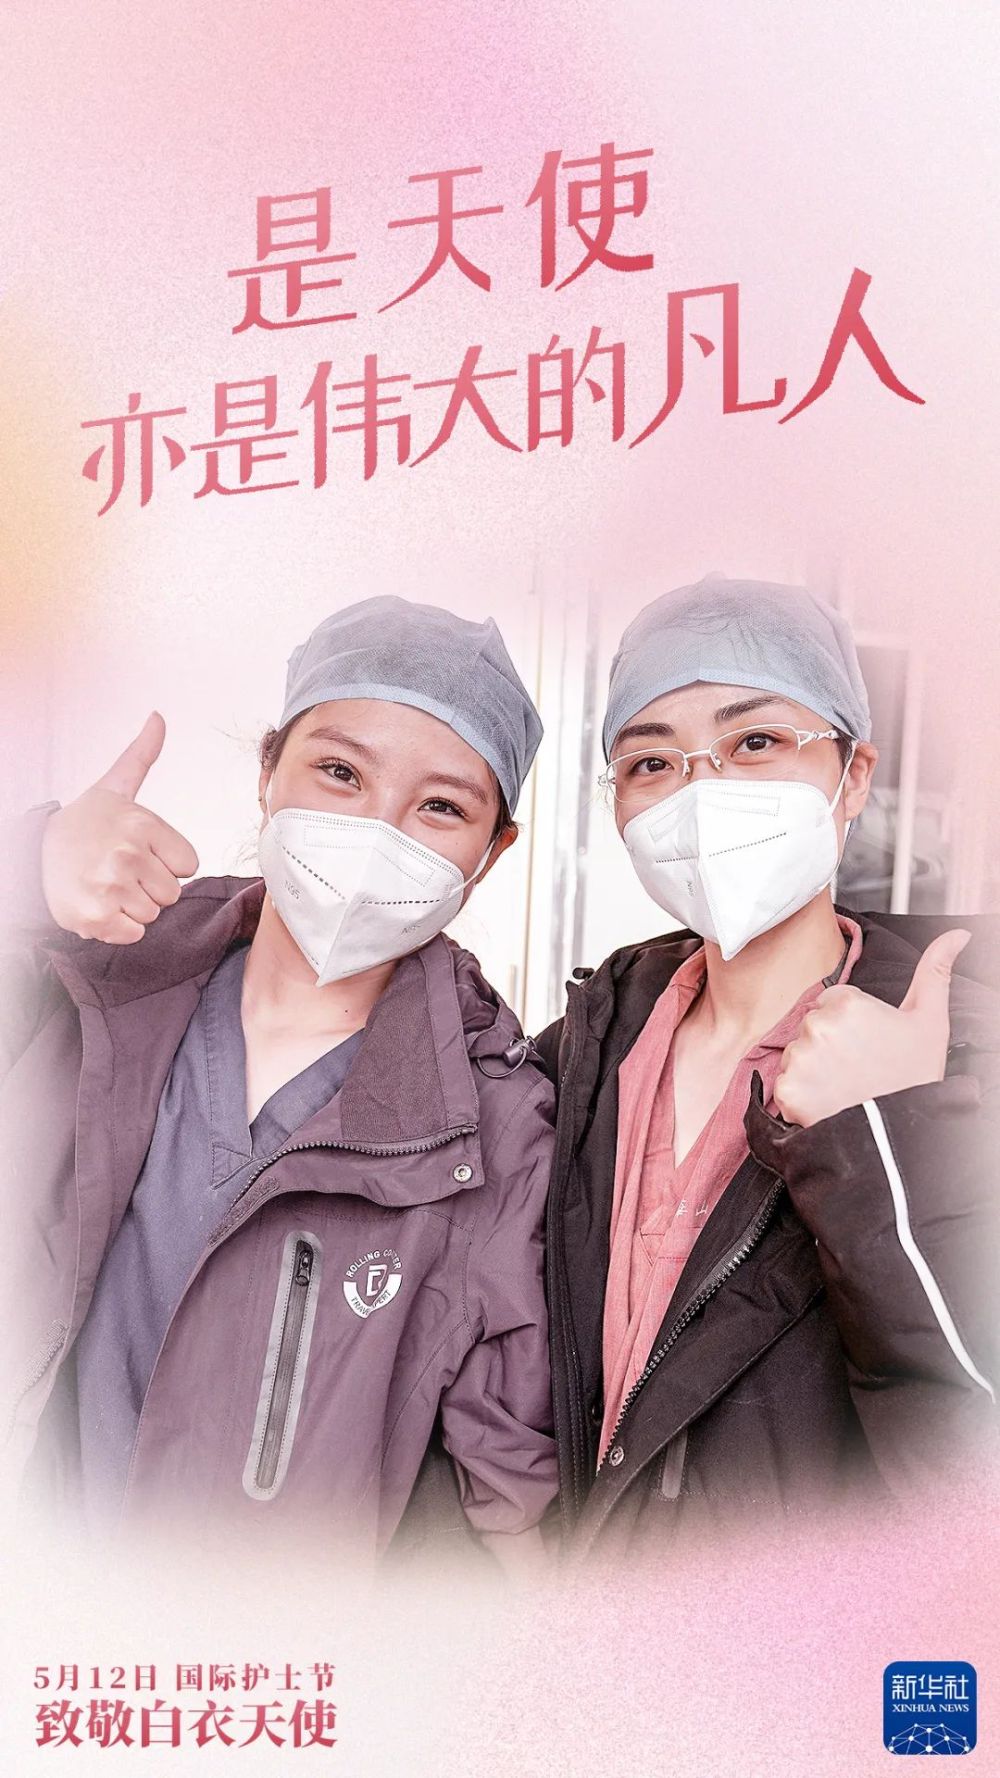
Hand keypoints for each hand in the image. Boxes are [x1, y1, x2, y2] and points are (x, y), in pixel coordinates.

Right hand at [40, 713, 198, 942]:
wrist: (36, 854)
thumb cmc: (87, 823)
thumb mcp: (115, 787)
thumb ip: (141, 755)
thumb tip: (158, 716)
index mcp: (142, 825)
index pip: (189, 865)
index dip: (167, 862)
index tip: (140, 851)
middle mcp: (126, 855)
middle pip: (172, 893)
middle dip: (150, 886)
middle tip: (120, 870)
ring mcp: (110, 887)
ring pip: (153, 914)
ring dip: (132, 906)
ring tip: (107, 885)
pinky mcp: (96, 918)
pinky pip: (133, 934)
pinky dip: (118, 928)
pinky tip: (99, 905)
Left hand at [772, 929, 970, 1127]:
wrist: (899, 1133)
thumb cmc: (914, 1077)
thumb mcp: (930, 1019)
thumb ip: (935, 970)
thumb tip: (958, 934)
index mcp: (847, 1003)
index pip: (833, 1001)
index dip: (852, 1025)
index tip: (868, 1045)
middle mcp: (818, 1025)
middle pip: (812, 1026)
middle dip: (830, 1043)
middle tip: (858, 1068)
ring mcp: (799, 1058)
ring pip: (796, 1053)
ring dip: (813, 1068)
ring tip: (844, 1086)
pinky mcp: (786, 1090)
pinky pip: (783, 1085)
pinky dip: (800, 1096)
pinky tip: (827, 1101)